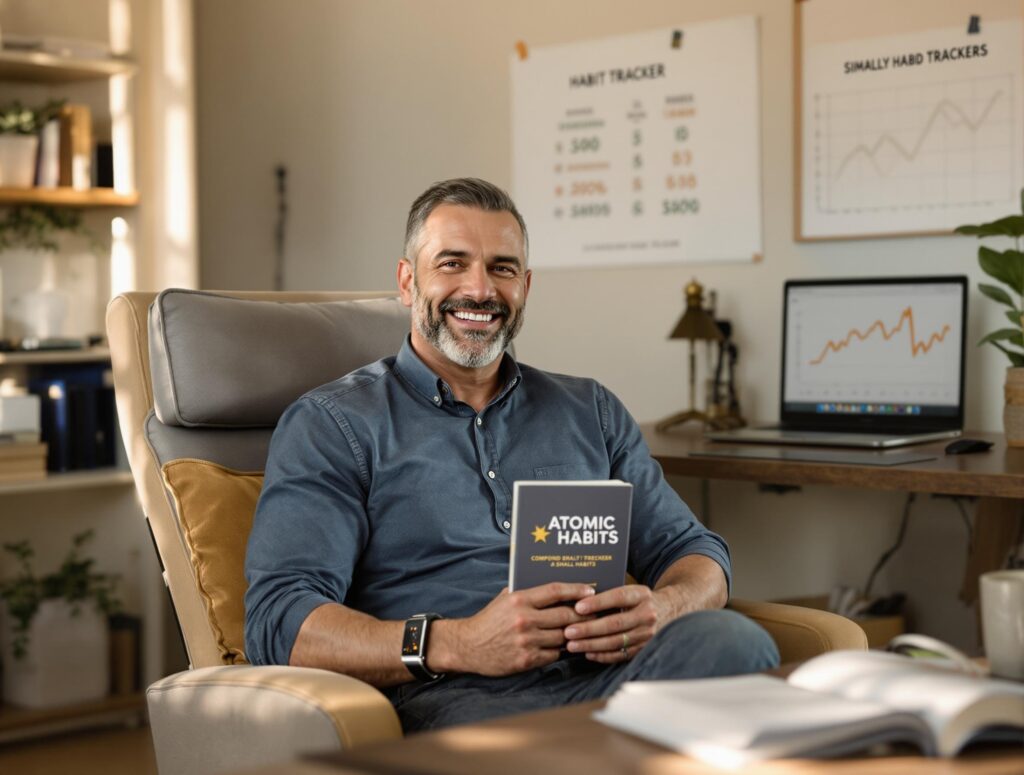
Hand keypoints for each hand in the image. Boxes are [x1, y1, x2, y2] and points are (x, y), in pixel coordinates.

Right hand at [439, 584, 594, 676]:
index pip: (555, 591)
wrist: (468, 646)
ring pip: (562, 637)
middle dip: (583, 615)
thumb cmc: (489, 619)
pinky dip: (559, 650)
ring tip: (582, 630)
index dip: (576, 590)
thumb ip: (526, 592)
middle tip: (595, 613)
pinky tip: (562, 646)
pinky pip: (553, 654)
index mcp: (519, 600)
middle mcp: (524, 619)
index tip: (591, 590)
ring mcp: (526, 641)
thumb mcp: (504, 598)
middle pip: (565, 615)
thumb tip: (556, 588)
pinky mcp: (526, 660)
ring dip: (573, 634)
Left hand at [563, 584, 669, 662]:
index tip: (578, 607)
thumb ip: (611, 594)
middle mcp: (647, 614)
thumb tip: (578, 600)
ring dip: (592, 645)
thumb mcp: (632, 590)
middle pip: (615, 623)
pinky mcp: (645, 648)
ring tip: (572, 645)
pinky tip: (588, 653)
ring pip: (616, 641)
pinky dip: (603, 655)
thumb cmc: (640, 599)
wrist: (670, 610)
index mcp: (642, 595)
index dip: (598, 602)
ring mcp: (648, 634)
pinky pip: (621, 655)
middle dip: (589, 629)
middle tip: (568, 631)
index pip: (619, 597)